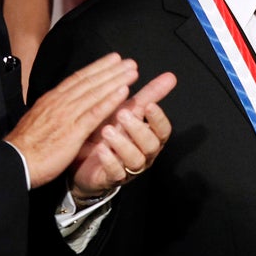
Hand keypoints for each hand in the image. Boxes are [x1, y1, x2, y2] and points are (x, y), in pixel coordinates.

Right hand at [5, 53, 137, 187]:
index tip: (112, 60)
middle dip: (111, 70)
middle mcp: (60, 103)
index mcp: (51, 100)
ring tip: (132, 72)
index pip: (77, 79)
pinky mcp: (72, 132)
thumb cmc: (26, 146)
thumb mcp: (38, 120)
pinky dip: (110, 101)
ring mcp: (66, 116)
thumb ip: (52, 110)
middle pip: (89, 81)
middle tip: (129, 62)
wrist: (14, 162)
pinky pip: (94, 113)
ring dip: (115, 81)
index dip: (97, 68)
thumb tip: (62, 103)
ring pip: (95, 93)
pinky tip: (123, 93)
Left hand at [70, 72, 176, 198]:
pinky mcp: (112, 178)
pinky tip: (100, 149)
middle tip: (122, 114)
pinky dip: (109, 160)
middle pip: (150, 145)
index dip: (158, 119)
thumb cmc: (112, 130)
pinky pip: (115, 173)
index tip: (149, 105)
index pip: (163, 130)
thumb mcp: (130, 111)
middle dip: (138, 129)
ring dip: (122, 144)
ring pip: (135, 160)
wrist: (85, 158)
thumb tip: (170, 76)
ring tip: (106, 130)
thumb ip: (150, 95)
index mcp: (151, 136)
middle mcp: (144, 153)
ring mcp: (129, 168)